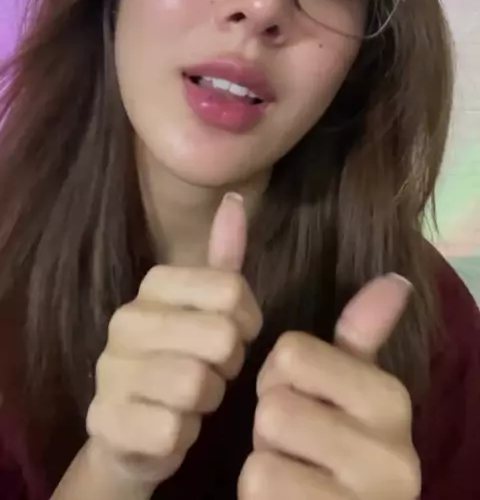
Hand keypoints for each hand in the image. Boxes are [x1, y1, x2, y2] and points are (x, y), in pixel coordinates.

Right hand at [86, 192, 261, 489]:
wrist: (130, 431)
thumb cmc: (180, 358)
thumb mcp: (204, 306)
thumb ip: (224, 258)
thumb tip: (235, 198)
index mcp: (153, 284)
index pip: (233, 290)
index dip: (248, 322)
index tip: (236, 335)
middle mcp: (125, 318)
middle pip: (222, 338)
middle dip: (228, 365)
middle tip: (213, 370)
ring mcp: (109, 369)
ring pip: (199, 385)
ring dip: (208, 401)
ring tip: (192, 399)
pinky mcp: (105, 421)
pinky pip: (175, 429)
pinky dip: (183, 435)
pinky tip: (169, 426)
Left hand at [239, 276, 419, 499]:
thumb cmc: (334, 450)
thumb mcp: (350, 388)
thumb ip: (362, 335)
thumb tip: (395, 279)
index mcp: (391, 401)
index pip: (292, 353)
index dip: (277, 375)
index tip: (299, 397)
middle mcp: (392, 455)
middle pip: (274, 406)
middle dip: (268, 426)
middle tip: (294, 446)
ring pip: (263, 456)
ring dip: (262, 465)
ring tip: (291, 475)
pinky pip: (261, 490)